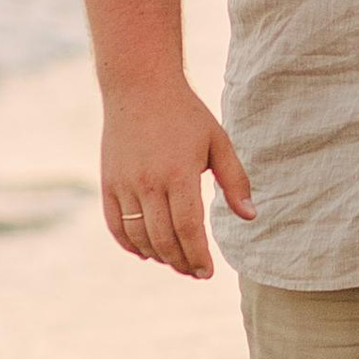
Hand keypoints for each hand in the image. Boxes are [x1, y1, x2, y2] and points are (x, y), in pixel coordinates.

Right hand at [99, 75, 253, 278]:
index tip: (208, 272)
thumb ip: (235, 181)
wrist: (139, 86)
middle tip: (195, 272)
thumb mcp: (218, 142)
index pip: (189, 229)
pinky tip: (146, 251)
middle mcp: (148, 182)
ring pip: (139, 237)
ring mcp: (124, 184)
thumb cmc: (186, 114)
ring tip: (175, 261)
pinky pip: (115, 225)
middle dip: (181, 263)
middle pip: (164, 239)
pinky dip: (130, 244)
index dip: (198, 256)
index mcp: (179, 173)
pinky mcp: (108, 182)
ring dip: (157, 256)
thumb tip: (250, 216)